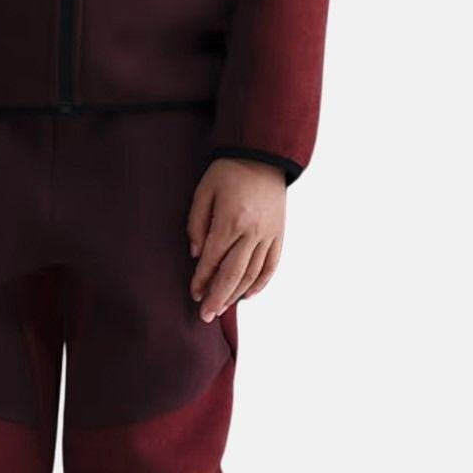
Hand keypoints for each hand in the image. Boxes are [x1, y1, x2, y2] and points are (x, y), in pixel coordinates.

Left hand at [186, 160, 285, 322]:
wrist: (263, 156)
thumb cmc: (227, 171)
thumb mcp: (203, 191)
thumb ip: (196, 223)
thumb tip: (197, 256)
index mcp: (231, 220)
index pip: (213, 260)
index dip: (201, 280)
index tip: (192, 294)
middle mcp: (253, 232)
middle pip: (233, 274)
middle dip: (217, 298)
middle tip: (205, 316)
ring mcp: (269, 234)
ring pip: (253, 274)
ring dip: (236, 294)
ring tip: (222, 308)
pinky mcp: (280, 234)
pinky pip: (271, 265)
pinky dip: (260, 283)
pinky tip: (248, 295)